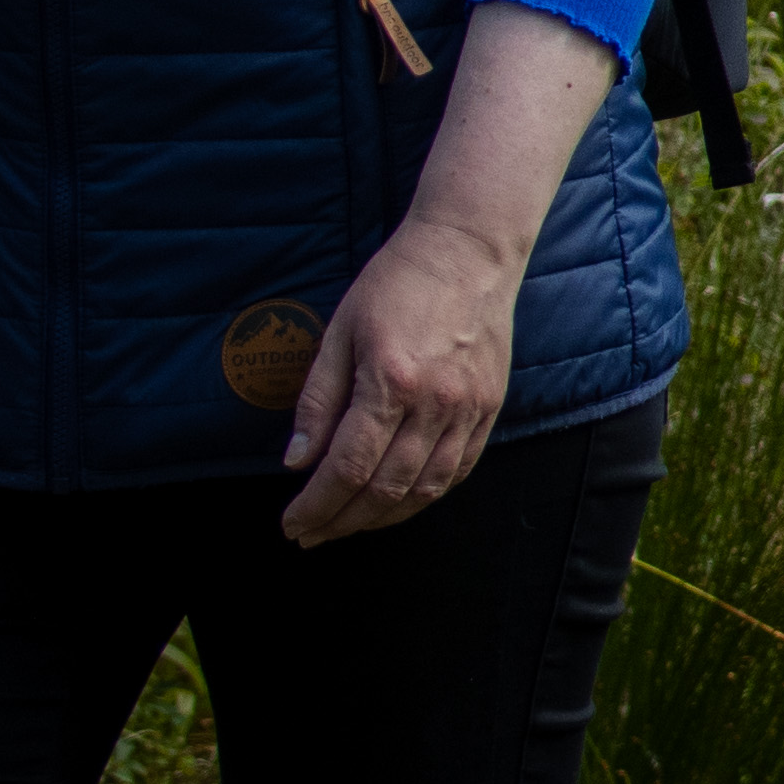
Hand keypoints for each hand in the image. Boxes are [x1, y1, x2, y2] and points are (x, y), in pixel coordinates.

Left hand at [280, 205, 524, 544]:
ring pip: (426, 487)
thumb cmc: (396, 284)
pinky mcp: (491, 404)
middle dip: (342, 520)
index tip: (292, 523)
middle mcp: (436, 402)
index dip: (315, 505)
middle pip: (385, 487)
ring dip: (383, 516)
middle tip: (312, 534)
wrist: (468, 250)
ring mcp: (470, 406)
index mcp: (391, 381)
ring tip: (350, 524)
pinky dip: (428, 494)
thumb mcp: (340, 333)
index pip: (347, 467)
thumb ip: (318, 401)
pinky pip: (460, 467)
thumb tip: (296, 461)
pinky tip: (400, 500)